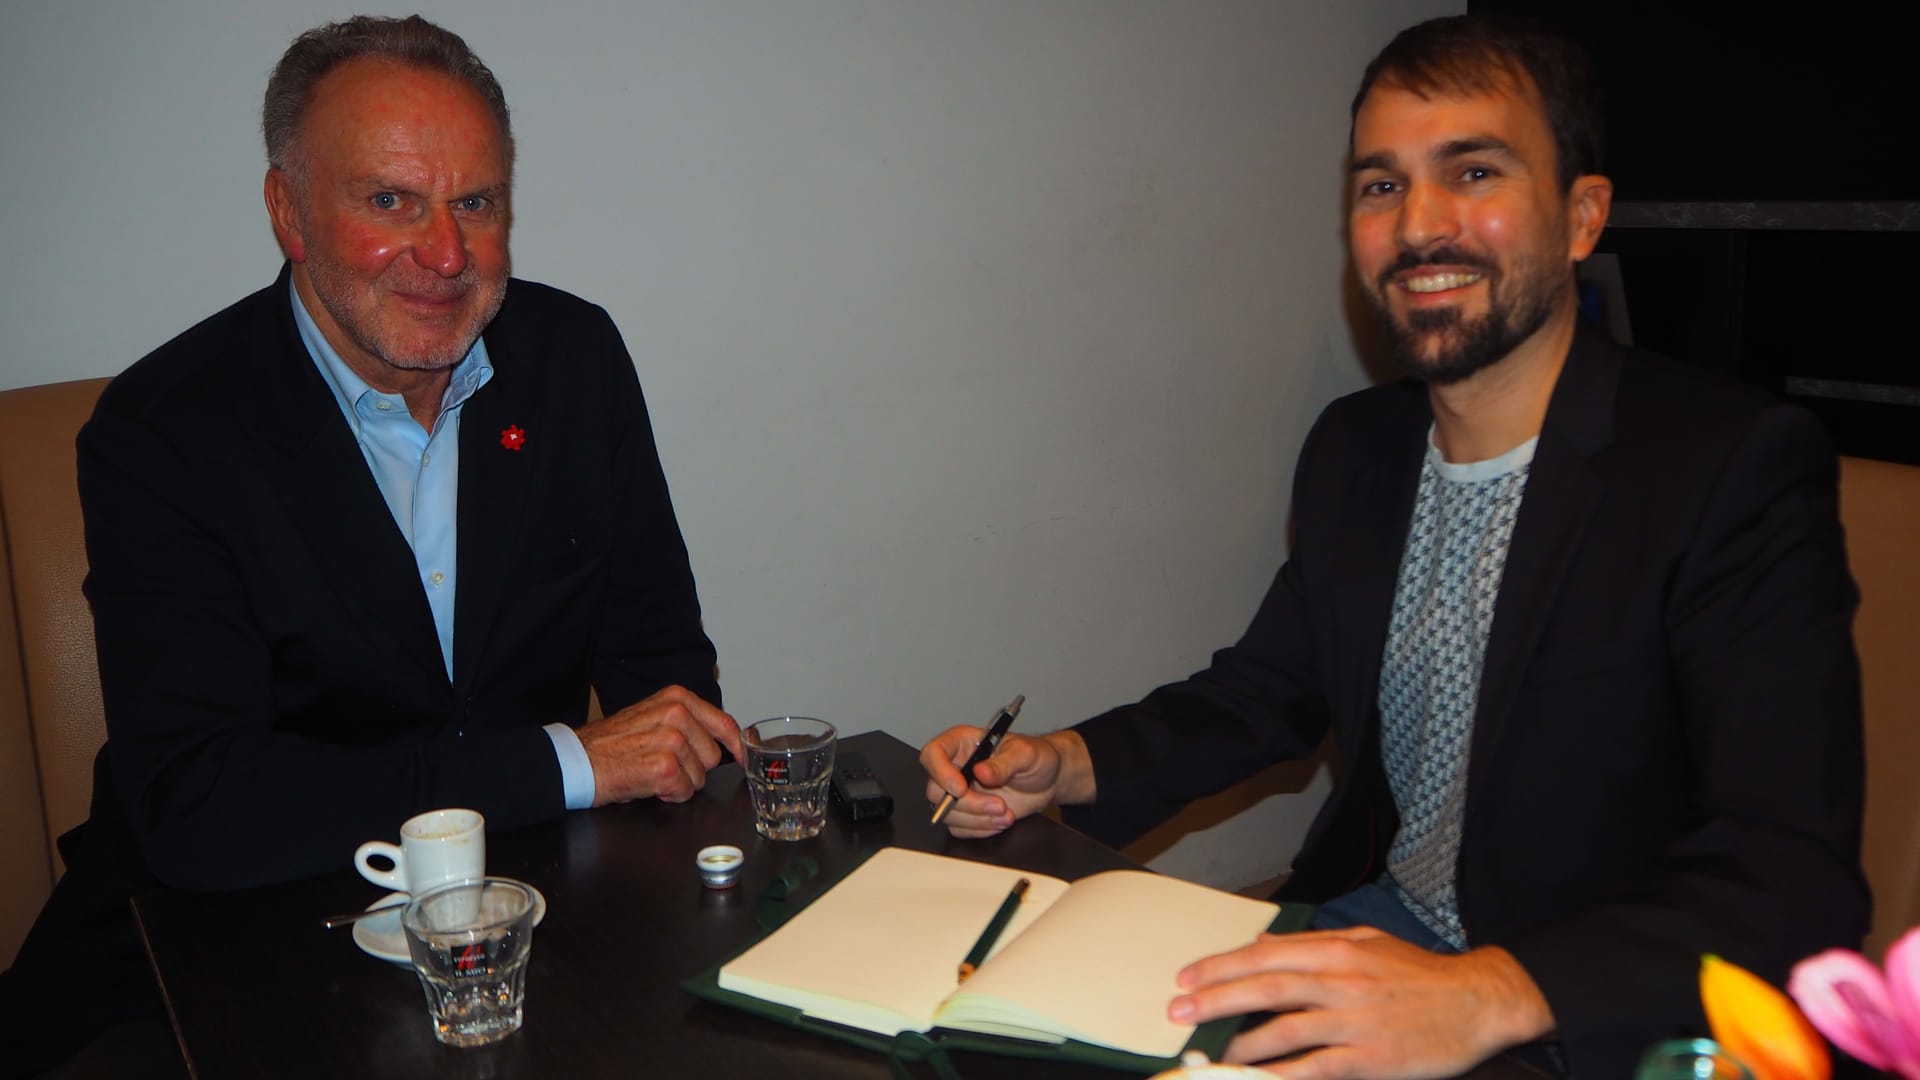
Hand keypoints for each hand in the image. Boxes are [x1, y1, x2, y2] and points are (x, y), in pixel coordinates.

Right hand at [576, 685, 741, 805]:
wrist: (576, 760)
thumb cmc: (610, 744)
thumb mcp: (652, 718)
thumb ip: (687, 724)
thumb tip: (722, 742)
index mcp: (677, 698)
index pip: (724, 723)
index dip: (736, 747)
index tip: (742, 760)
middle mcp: (677, 714)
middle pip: (714, 757)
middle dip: (694, 769)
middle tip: (662, 765)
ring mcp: (672, 740)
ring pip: (700, 778)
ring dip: (679, 783)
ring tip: (651, 772)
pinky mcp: (664, 767)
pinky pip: (684, 792)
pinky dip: (668, 795)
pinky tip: (648, 784)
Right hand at [918, 727, 1093, 837]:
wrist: (1049, 780)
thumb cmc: (1036, 757)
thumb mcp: (1025, 753)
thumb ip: (1003, 763)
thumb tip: (982, 771)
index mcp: (962, 743)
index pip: (933, 754)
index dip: (940, 772)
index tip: (961, 788)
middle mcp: (956, 767)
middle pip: (936, 791)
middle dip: (968, 804)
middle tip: (998, 805)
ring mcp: (959, 793)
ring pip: (947, 814)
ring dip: (977, 819)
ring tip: (1005, 813)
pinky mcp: (967, 813)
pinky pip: (959, 829)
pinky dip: (981, 829)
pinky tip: (1001, 820)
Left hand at [1168, 927, 1554, 1078]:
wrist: (1477, 1002)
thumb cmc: (1420, 975)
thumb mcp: (1367, 942)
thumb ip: (1314, 944)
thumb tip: (1264, 945)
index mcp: (1337, 951)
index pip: (1265, 956)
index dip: (1221, 966)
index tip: (1188, 977)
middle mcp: (1340, 981)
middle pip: (1265, 988)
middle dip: (1216, 1000)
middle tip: (1179, 1012)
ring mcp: (1354, 1021)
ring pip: (1284, 1030)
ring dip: (1241, 1043)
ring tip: (1209, 1053)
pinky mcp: (1370, 1057)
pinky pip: (1317, 1068)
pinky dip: (1284, 1075)